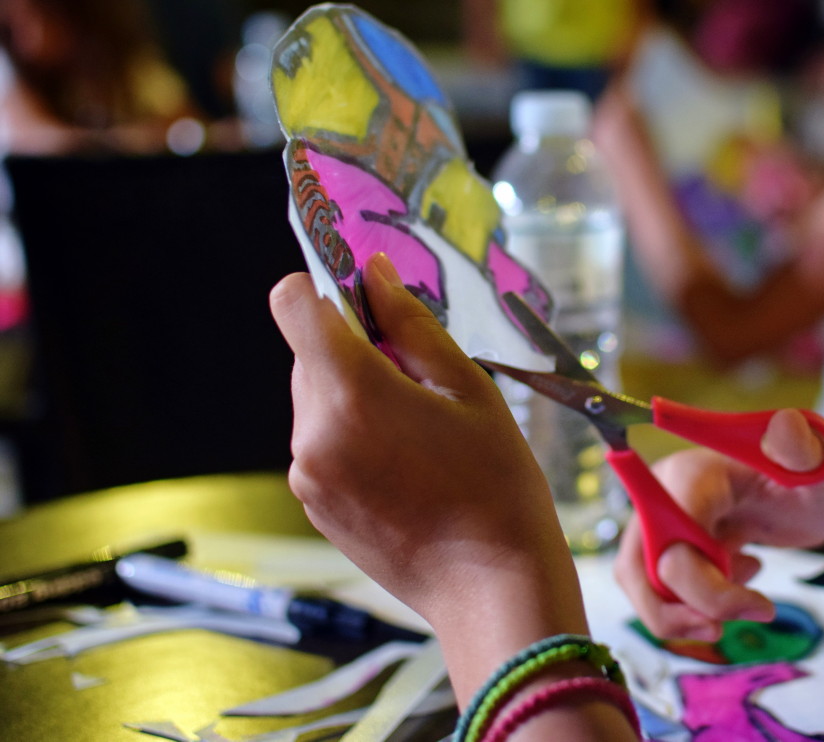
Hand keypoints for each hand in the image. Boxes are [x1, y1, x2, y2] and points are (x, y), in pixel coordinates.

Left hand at [270, 254, 590, 701]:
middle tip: (416, 379)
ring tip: (416, 431)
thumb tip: (373, 273)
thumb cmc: (495, 484)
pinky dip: (350, 435)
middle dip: (354, 350)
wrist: (490, 586)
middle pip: (310, 354)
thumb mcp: (468, 389)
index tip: (365, 302)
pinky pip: (320, 442)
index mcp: (350, 393)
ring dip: (353, 394)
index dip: (323, 288)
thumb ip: (412, 325)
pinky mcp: (312, 504)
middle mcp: (311, 433)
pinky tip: (403, 464)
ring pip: (316, 399)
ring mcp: (306, 475)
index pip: (293, 304)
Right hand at [613, 410, 823, 640]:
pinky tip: (744, 576)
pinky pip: (661, 586)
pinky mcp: (679, 543)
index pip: (669, 536)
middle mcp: (666, 494)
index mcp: (691, 473)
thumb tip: (786, 423)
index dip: (701, 581)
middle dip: (677, 607)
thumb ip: (804, 448)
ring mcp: (668, 521)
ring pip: (642, 581)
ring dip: (681, 613)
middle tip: (728, 626)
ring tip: (745, 605)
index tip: (758, 603)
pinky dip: (694, 605)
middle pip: (639, 563)